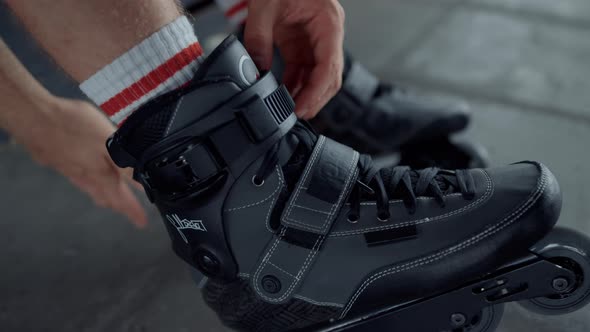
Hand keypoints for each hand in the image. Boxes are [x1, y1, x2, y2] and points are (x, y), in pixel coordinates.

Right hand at [8, 97, 147, 227]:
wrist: (33, 116)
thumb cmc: (71, 126)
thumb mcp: (108, 143)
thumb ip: (125, 165)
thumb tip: (142, 184)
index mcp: (100, 175)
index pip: (121, 199)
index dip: (133, 211)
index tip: (141, 223)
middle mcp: (84, 176)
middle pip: (106, 197)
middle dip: (120, 206)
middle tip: (131, 213)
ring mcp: (70, 169)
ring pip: (92, 189)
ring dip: (106, 196)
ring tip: (114, 200)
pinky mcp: (59, 159)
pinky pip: (79, 178)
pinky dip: (90, 183)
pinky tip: (89, 176)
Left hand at [244, 0, 344, 119]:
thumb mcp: (264, 6)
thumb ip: (258, 38)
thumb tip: (255, 72)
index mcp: (328, 23)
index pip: (329, 66)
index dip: (317, 92)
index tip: (302, 108)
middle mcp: (328, 34)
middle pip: (330, 76)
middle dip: (315, 99)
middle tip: (296, 116)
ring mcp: (317, 40)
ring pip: (318, 76)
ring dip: (305, 94)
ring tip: (288, 111)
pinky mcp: (304, 43)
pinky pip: (304, 70)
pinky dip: (296, 84)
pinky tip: (283, 95)